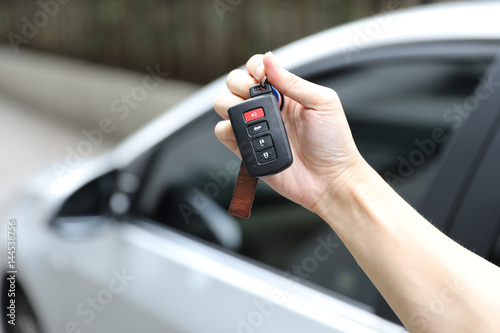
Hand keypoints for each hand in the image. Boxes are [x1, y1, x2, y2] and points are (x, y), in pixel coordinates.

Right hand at [213, 52, 366, 213]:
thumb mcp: (322, 103)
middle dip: (239, 85)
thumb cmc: (334, 143)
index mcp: (285, 93)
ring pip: (223, 105)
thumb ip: (293, 81)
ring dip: (230, 106)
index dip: (254, 68)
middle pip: (235, 84)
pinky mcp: (247, 150)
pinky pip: (223, 133)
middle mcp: (267, 109)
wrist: (330, 181)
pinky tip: (245, 134)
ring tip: (252, 119)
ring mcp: (256, 129)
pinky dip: (227, 130)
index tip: (261, 75)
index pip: (257, 69)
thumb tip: (269, 60)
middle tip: (257, 99)